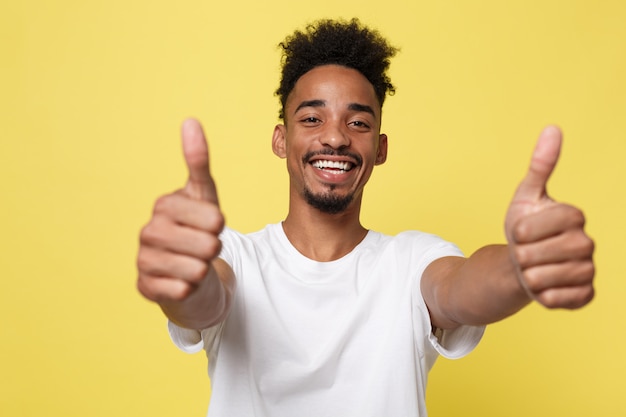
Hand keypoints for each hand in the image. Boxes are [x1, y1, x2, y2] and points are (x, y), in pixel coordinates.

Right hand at [137, 119, 224, 302]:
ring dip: (203, 269)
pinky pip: (183, 291)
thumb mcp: (204, 196)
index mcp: (164, 205)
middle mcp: (148, 231)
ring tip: (193, 263)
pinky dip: (190, 289)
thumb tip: (190, 120)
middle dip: (214, 249)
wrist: (188, 272)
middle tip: (203, 247)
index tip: (209, 225)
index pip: (214, 218)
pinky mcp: (145, 288)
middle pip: (208, 245)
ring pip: (197, 270)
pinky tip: (182, 282)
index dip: (219, 226)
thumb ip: (198, 161)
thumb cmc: (198, 230)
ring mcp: (143, 260)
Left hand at [505, 126, 594, 308]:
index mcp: (574, 216)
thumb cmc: (525, 229)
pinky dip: (542, 296)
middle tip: (525, 252)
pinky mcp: (585, 295)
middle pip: (540, 254)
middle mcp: (587, 243)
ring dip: (529, 276)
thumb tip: (553, 128)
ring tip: (532, 268)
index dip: (522, 231)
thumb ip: (540, 166)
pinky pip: (558, 300)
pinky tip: (543, 287)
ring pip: (546, 278)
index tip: (520, 231)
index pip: (538, 226)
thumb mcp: (526, 197)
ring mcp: (588, 270)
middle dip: (522, 255)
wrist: (523, 263)